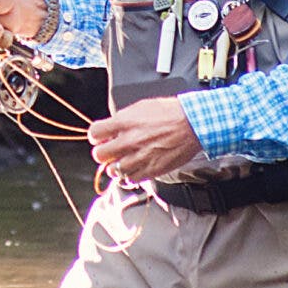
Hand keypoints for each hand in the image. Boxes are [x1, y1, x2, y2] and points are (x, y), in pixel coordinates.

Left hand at [89, 96, 203, 182]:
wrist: (193, 124)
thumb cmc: (171, 113)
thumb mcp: (141, 107)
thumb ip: (123, 119)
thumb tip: (112, 128)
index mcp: (124, 122)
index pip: (94, 133)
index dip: (96, 136)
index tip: (101, 138)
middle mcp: (129, 141)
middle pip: (100, 155)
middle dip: (104, 153)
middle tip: (111, 151)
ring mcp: (139, 157)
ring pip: (114, 171)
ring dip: (116, 167)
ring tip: (123, 161)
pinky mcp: (151, 170)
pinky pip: (131, 180)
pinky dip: (130, 176)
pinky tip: (134, 169)